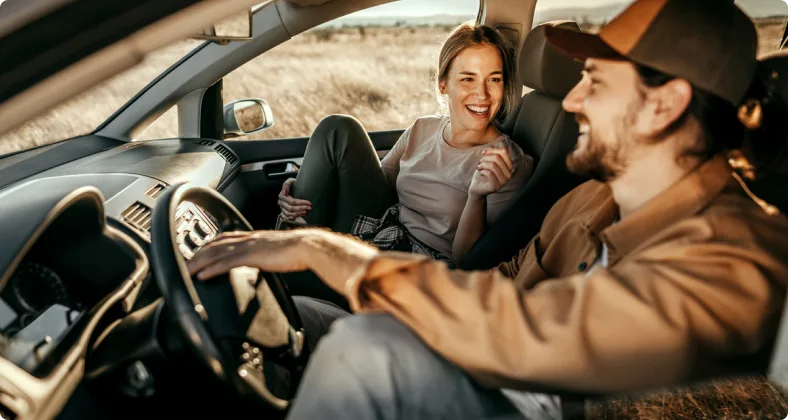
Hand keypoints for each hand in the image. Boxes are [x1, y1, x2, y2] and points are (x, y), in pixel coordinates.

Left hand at [186, 230, 308, 280]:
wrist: (307, 247)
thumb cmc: (296, 251)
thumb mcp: (274, 252)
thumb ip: (263, 256)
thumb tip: (261, 263)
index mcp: (252, 237)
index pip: (223, 238)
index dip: (207, 245)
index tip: (196, 253)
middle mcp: (247, 238)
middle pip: (214, 245)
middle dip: (196, 254)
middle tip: (182, 264)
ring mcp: (248, 246)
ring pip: (216, 253)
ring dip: (198, 262)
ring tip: (185, 271)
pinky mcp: (252, 256)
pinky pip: (227, 262)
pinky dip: (212, 269)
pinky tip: (202, 275)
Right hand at [278, 178, 311, 220]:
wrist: (294, 188)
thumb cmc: (294, 184)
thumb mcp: (291, 181)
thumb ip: (287, 184)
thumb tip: (284, 192)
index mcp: (282, 195)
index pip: (292, 201)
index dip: (301, 203)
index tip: (309, 203)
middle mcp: (281, 202)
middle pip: (291, 208)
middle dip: (301, 209)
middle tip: (310, 208)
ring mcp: (282, 208)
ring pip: (289, 214)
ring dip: (298, 214)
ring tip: (306, 212)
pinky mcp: (283, 212)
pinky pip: (286, 218)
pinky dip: (291, 219)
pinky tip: (297, 218)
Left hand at [468, 147, 512, 197]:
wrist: (476, 188)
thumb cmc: (482, 173)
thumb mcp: (487, 161)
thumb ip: (491, 154)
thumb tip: (491, 147)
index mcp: (508, 167)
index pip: (504, 152)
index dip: (492, 150)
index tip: (483, 153)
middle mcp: (508, 174)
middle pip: (497, 157)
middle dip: (485, 158)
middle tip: (480, 162)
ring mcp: (503, 181)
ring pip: (493, 165)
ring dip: (483, 164)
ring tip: (479, 167)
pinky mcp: (495, 186)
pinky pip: (489, 173)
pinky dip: (482, 171)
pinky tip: (480, 173)